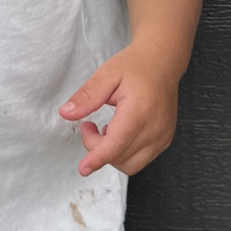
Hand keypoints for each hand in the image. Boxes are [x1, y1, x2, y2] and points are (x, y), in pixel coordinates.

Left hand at [58, 0, 204, 176]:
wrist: (162, 63)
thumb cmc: (136, 66)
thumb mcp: (106, 74)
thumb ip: (87, 96)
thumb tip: (66, 113)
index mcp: (140, 111)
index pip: (117, 144)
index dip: (98, 158)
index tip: (83, 168)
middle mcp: (155, 128)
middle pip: (119, 157)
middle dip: (97, 147)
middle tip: (89, 125)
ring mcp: (163, 136)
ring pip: (130, 165)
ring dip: (111, 154)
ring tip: (106, 128)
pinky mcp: (164, 140)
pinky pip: (140, 160)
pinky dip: (124, 153)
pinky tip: (119, 132)